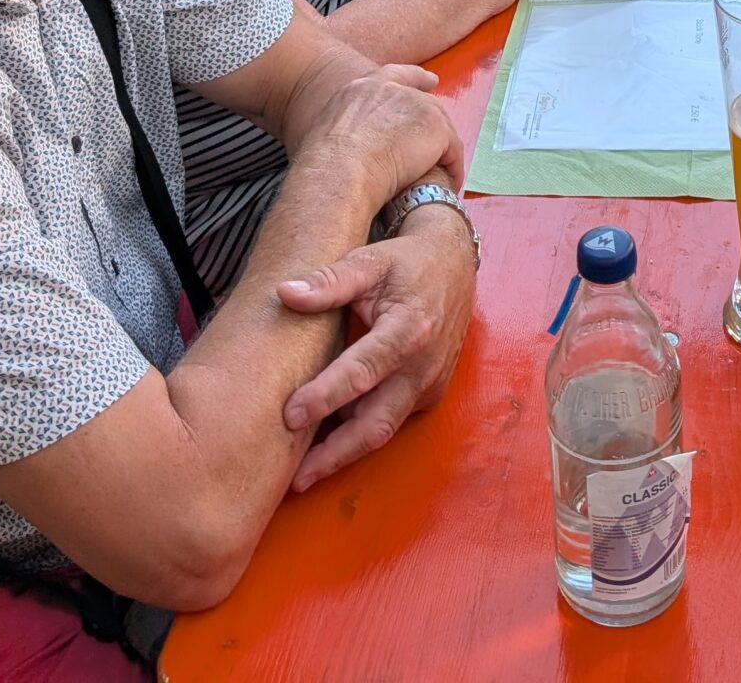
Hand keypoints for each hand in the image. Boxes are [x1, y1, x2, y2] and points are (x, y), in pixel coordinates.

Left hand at [275, 215, 476, 489]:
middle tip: (295, 478)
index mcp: (409, 329)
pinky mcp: (427, 394)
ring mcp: (429, 384)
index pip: (364, 370)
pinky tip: (325, 444)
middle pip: (377, 422)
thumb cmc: (407, 262)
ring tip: (302, 473)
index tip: (290, 414)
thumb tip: (286, 294)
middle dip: (336, 454)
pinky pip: (390, 420)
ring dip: (344, 452)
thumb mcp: (370, 261)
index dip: (326, 395)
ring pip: (383, 429)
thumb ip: (330, 280)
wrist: (454, 265)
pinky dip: (358, 434)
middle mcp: (424, 365)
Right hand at [304, 67, 465, 198]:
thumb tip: (351, 150)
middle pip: (424, 102)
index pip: (395, 75)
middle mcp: (392, 91)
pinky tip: (451, 183)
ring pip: (440, 127)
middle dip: (434, 121)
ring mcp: (417, 105)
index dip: (415, 78)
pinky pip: (452, 149)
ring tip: (444, 173)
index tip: (432, 81)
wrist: (340, 171)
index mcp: (362, 89)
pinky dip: (453, 167)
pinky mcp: (435, 128)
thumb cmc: (325, 166)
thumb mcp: (330, 133)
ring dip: (443, 151)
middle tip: (442, 142)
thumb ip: (348, 130)